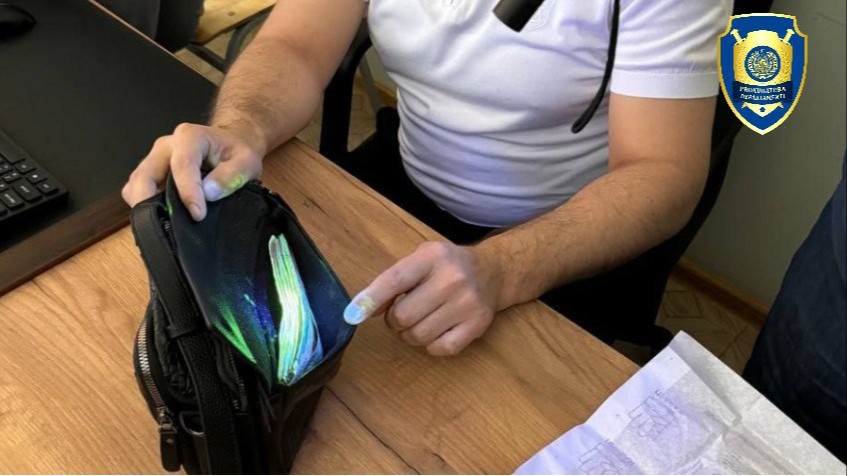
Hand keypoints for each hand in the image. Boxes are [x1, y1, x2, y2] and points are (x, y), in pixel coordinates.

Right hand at [122, 122, 265, 219]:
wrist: (229, 143)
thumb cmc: (237, 152)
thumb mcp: (247, 161)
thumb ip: (231, 176)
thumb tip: (208, 194)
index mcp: (190, 137)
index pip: (182, 165)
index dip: (188, 192)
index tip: (198, 215)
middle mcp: (166, 146)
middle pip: (146, 174)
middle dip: (151, 202)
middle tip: (167, 227)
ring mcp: (155, 159)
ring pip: (136, 183)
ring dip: (145, 206)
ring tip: (163, 226)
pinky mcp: (150, 172)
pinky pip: (137, 189)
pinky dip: (145, 206)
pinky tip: (161, 219)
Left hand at [343, 241, 505, 355]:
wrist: (494, 272)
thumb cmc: (446, 266)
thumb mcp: (420, 260)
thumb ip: (392, 281)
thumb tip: (362, 310)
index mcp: (432, 257)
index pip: (395, 280)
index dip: (370, 299)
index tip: (351, 315)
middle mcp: (452, 279)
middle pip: (403, 316)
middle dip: (394, 320)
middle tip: (402, 312)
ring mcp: (467, 304)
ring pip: (417, 336)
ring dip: (410, 334)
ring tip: (420, 320)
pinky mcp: (476, 326)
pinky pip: (438, 349)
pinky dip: (430, 345)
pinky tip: (436, 330)